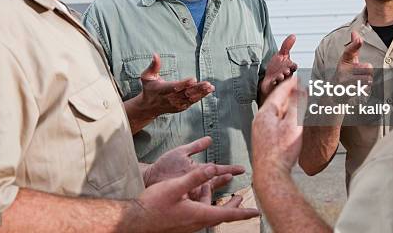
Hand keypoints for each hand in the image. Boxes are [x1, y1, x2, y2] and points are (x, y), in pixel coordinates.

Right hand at [135, 53, 214, 116]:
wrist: (149, 107)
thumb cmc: (149, 89)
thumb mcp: (147, 77)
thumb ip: (153, 66)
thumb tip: (155, 54)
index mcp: (163, 90)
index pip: (174, 87)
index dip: (184, 84)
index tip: (193, 79)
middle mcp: (170, 98)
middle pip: (186, 93)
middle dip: (197, 89)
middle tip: (207, 84)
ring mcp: (176, 104)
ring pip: (191, 98)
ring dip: (201, 93)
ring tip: (210, 87)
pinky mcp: (181, 107)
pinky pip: (192, 102)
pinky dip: (201, 97)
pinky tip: (208, 91)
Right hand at [136, 165, 260, 232]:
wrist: (135, 221)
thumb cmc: (154, 204)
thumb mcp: (175, 187)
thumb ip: (195, 176)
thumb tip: (214, 167)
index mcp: (198, 215)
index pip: (226, 214)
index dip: (243, 212)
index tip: (256, 212)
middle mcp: (196, 223)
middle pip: (221, 216)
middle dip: (235, 208)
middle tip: (245, 202)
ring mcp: (188, 225)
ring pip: (210, 214)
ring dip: (219, 204)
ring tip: (227, 195)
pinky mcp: (181, 224)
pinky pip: (200, 215)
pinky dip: (206, 205)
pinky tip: (202, 195)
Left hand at [143, 136, 244, 196]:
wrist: (149, 177)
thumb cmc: (164, 165)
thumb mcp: (181, 152)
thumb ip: (196, 146)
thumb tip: (210, 139)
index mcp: (199, 170)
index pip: (218, 169)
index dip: (230, 169)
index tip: (242, 169)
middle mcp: (197, 182)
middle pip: (215, 182)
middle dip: (225, 181)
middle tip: (234, 178)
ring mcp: (190, 191)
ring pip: (208, 192)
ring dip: (215, 190)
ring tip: (223, 185)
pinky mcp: (183, 198)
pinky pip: (196, 200)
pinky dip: (203, 199)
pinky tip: (208, 199)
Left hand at [252, 77, 302, 175]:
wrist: (270, 175)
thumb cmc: (281, 151)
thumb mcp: (293, 124)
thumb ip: (297, 105)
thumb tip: (299, 90)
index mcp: (265, 113)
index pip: (279, 92)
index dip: (290, 84)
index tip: (297, 77)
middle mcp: (260, 119)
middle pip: (276, 101)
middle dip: (289, 94)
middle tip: (299, 87)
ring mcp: (260, 130)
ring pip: (276, 112)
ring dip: (287, 106)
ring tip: (297, 102)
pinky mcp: (264, 140)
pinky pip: (275, 122)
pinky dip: (285, 117)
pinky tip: (290, 122)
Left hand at [260, 35, 297, 97]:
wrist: (269, 77)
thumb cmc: (277, 67)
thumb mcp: (282, 54)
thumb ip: (287, 46)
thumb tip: (293, 36)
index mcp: (288, 67)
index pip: (293, 66)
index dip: (293, 66)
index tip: (293, 65)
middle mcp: (285, 74)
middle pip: (288, 74)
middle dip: (287, 72)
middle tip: (286, 71)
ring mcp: (279, 80)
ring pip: (281, 80)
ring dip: (281, 78)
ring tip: (280, 77)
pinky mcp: (272, 84)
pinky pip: (273, 85)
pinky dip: (273, 83)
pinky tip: (272, 81)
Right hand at [332, 32, 372, 103]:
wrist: (334, 93)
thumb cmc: (344, 74)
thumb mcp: (348, 60)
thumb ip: (354, 47)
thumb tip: (355, 32)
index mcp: (344, 60)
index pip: (349, 50)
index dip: (355, 44)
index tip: (359, 39)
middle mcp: (343, 70)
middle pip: (368, 67)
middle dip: (369, 72)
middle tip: (361, 74)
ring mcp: (345, 81)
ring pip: (368, 78)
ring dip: (367, 81)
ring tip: (358, 82)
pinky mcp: (348, 90)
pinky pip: (365, 88)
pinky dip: (364, 89)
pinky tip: (357, 88)